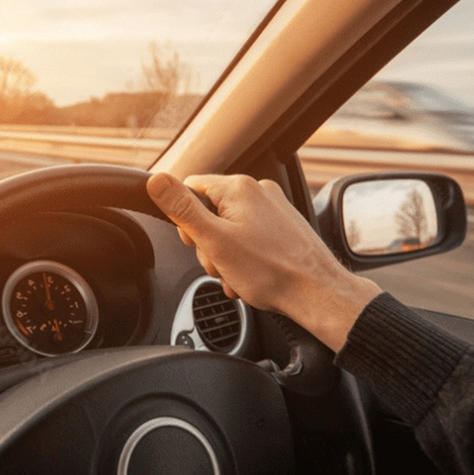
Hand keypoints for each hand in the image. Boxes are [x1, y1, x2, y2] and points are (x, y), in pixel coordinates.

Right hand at [146, 172, 379, 350]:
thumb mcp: (214, 241)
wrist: (318, 294)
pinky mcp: (283, 226)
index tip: (198, 243)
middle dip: (208, 243)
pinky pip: (250, 237)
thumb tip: (156, 180)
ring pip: (229, 228)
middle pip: (209, 211)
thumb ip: (182, 209)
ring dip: (225, 255)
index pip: (189, 190)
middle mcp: (258, 190)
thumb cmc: (271, 271)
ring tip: (239, 275)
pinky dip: (244, 258)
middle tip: (221, 264)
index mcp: (238, 188)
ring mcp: (273, 208)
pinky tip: (250, 277)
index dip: (186, 221)